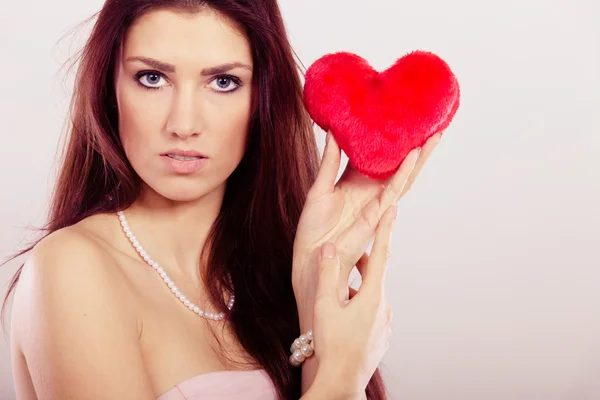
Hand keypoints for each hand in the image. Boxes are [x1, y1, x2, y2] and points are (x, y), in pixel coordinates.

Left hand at [293, 131, 440, 316]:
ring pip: (403, 177)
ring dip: (419, 159)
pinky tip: (413, 157)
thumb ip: (330, 160)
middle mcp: (370, 191)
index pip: (378, 157)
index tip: (403, 122)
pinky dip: (403, 174)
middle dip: (416, 148)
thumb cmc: (313, 226)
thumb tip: (333, 131)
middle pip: (398, 167)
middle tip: (431, 126)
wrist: (311, 255)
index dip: (391, 142)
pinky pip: (393, 191)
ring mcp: (376, 202)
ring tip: (433, 137)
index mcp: (356, 182)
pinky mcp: (376, 214)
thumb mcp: (320, 186)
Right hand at [309, 205, 396, 399]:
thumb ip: (328, 274)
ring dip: (358, 288)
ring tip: (338, 294)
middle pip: (375, 276)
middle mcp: (384, 307)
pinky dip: (360, 306)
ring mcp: (384, 324)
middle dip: (364, 263)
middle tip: (350, 255)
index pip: (381, 255)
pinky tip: (344, 317)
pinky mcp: (381, 337)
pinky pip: (372, 313)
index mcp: (372, 296)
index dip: (385, 230)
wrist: (341, 382)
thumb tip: (330, 248)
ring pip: (372, 296)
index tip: (393, 209)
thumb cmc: (331, 345)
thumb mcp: (325, 305)